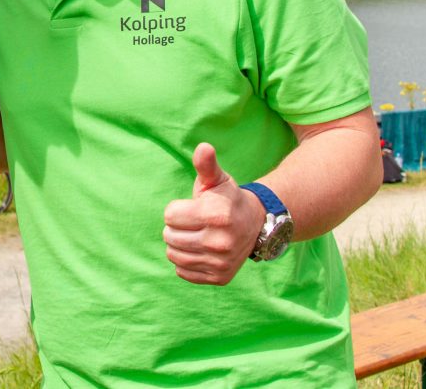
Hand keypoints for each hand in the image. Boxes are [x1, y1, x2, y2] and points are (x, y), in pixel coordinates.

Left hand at [162, 143, 263, 285]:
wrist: (255, 224)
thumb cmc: (228, 198)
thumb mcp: (217, 180)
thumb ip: (206, 165)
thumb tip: (203, 147)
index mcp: (216, 215)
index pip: (169, 216)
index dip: (177, 209)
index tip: (194, 207)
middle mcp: (220, 242)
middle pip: (169, 236)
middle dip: (177, 227)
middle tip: (194, 222)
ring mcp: (221, 262)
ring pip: (173, 256)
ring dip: (178, 245)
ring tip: (195, 235)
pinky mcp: (219, 277)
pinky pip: (183, 272)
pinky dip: (186, 262)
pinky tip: (200, 251)